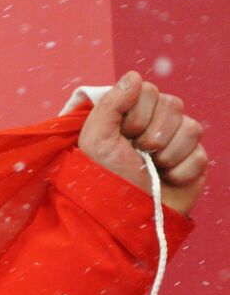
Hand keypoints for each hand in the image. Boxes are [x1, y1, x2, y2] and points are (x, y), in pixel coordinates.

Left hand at [78, 70, 207, 215]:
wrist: (121, 217)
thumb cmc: (103, 179)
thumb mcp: (95, 140)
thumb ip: (111, 104)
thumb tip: (134, 76)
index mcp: (130, 117)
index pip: (148, 90)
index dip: (137, 113)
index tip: (124, 135)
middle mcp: (155, 126)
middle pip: (173, 104)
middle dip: (152, 133)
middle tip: (138, 154)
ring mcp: (177, 144)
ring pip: (191, 127)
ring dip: (167, 153)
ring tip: (151, 170)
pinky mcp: (194, 164)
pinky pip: (200, 154)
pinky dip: (180, 171)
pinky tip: (167, 181)